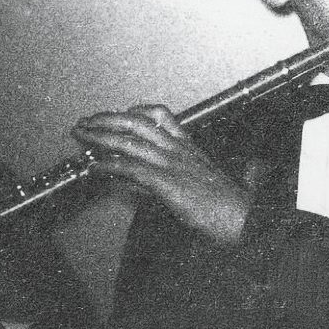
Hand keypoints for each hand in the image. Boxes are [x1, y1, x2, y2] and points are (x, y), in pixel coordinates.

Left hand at [71, 105, 250, 244]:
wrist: (246, 218)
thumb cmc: (229, 206)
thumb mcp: (202, 184)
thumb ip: (174, 178)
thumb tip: (144, 182)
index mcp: (189, 147)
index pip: (161, 115)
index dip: (135, 110)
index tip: (119, 111)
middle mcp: (180, 150)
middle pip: (138, 122)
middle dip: (107, 119)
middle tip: (86, 121)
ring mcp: (174, 165)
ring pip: (131, 141)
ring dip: (101, 136)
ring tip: (82, 135)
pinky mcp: (169, 184)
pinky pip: (133, 169)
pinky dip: (110, 166)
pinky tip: (96, 167)